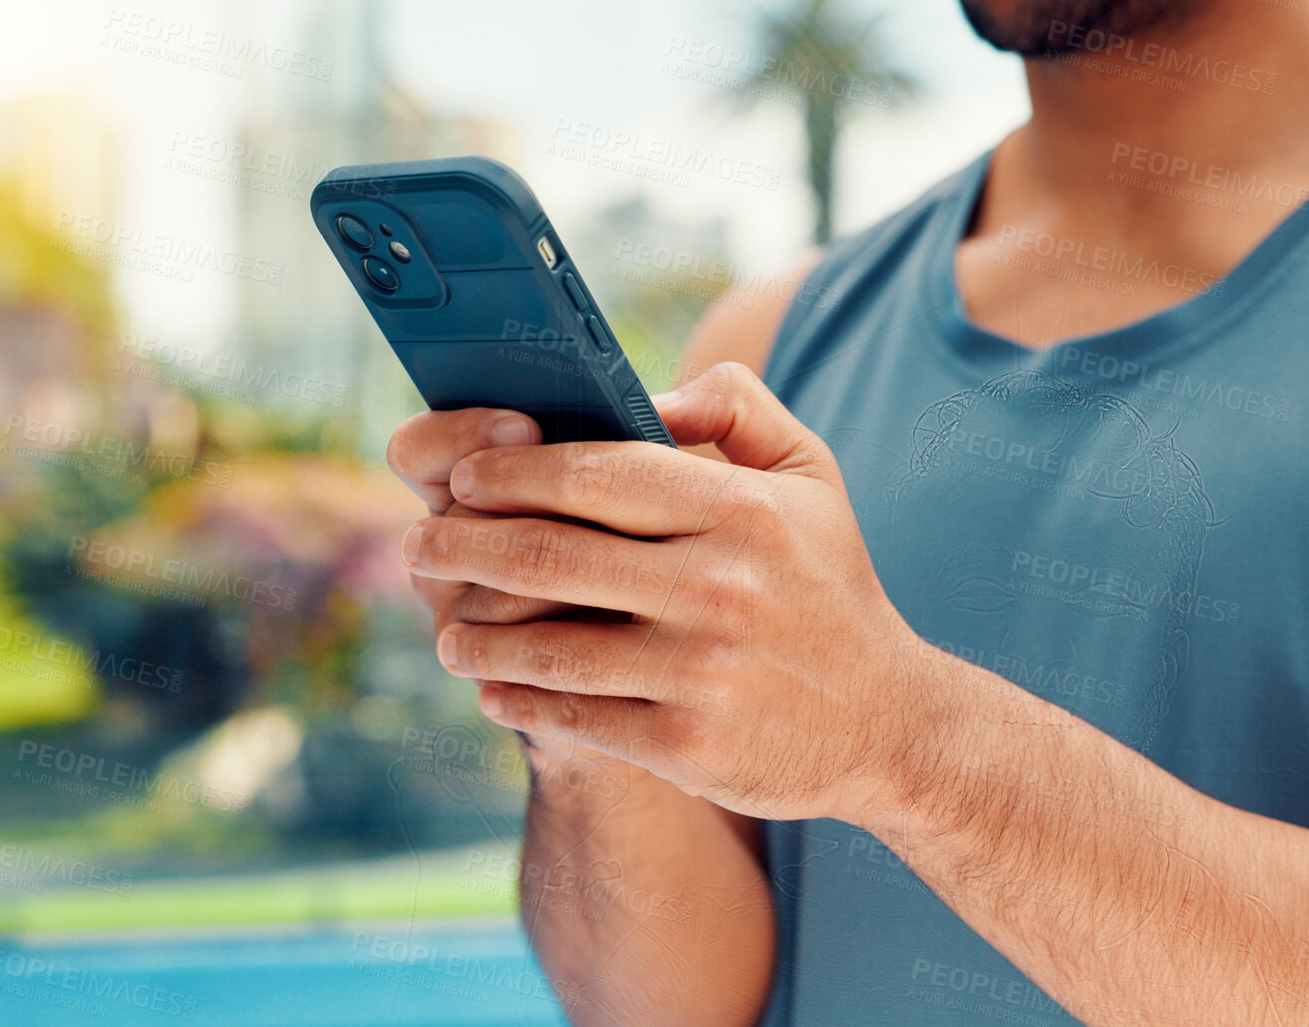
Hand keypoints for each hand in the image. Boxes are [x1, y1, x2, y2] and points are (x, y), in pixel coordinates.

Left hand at [400, 363, 938, 822]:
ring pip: (546, 643)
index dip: (511, 472)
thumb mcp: (813, 475)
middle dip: (465, 544)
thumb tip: (646, 392)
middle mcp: (719, 586)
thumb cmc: (829, 586)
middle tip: (421, 543)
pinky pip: (571, 712)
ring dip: (475, 631)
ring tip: (443, 625)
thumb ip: (735, 409)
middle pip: (550, 553)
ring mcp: (699, 670)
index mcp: (743, 510)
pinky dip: (516, 697)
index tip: (463, 475)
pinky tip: (490, 685)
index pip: (595, 474)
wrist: (887, 723)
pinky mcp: (684, 742)